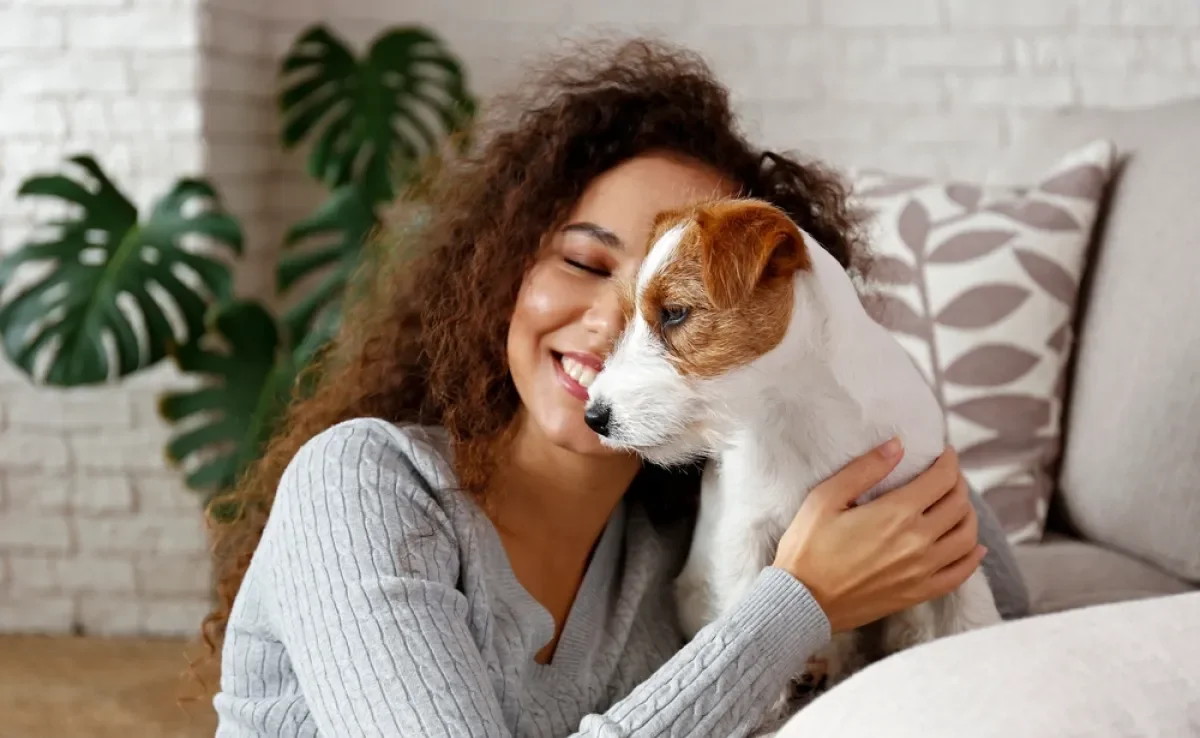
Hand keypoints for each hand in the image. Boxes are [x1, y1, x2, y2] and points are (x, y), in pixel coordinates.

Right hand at [772, 439, 985, 633]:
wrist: (803, 602)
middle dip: (958, 484)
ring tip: (957, 506)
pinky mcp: (919, 593)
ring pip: (967, 538)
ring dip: (968, 516)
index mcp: (896, 513)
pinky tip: (973, 547)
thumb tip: (897, 445)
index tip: (945, 454)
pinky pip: (960, 574)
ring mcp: (922, 570)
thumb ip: (865, 469)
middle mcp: (918, 541)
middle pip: (959, 505)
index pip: (941, 480)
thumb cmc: (808, 547)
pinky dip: (973, 557)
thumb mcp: (826, 498)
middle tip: (947, 476)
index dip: (948, 462)